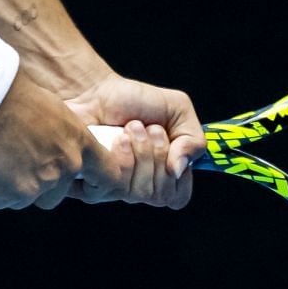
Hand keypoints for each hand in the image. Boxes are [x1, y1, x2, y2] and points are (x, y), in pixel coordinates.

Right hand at [0, 71, 130, 209]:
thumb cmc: (20, 94)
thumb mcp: (57, 111)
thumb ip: (64, 137)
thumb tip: (58, 149)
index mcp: (81, 143)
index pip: (108, 174)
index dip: (96, 182)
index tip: (85, 181)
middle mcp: (66, 166)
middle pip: (59, 192)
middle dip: (42, 184)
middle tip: (22, 164)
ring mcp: (41, 182)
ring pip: (31, 199)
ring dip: (18, 189)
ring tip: (1, 166)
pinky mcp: (15, 191)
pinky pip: (3, 201)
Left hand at [63, 72, 204, 208]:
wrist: (97, 90)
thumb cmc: (136, 100)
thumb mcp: (179, 109)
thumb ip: (194, 140)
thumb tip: (178, 170)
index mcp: (164, 175)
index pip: (178, 197)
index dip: (179, 174)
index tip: (172, 143)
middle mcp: (141, 186)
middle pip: (161, 195)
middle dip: (158, 154)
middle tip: (149, 128)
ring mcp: (117, 188)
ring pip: (140, 192)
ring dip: (141, 150)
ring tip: (131, 128)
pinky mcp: (93, 183)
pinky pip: (115, 186)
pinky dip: (121, 158)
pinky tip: (116, 139)